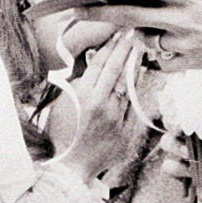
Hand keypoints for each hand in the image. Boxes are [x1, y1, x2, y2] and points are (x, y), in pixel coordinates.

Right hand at [51, 33, 139, 181]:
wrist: (70, 167)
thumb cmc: (61, 134)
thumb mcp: (64, 103)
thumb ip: (79, 81)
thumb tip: (94, 60)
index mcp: (84, 97)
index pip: (101, 65)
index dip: (111, 47)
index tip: (119, 35)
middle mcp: (103, 106)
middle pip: (118, 71)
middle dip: (126, 51)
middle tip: (133, 36)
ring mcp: (117, 120)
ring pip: (130, 87)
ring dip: (135, 68)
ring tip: (139, 53)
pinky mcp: (126, 132)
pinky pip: (134, 106)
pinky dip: (136, 90)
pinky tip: (139, 77)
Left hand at [80, 0, 201, 72]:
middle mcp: (177, 19)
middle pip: (128, 15)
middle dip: (98, 12)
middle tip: (75, 10)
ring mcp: (181, 44)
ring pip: (143, 40)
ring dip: (134, 33)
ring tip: (132, 26)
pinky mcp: (189, 63)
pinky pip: (163, 62)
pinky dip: (158, 56)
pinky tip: (161, 48)